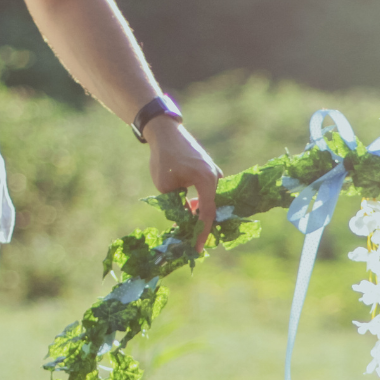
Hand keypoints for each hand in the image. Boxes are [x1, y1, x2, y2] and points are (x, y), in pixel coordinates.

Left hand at [144, 115, 222, 252]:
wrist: (164, 131)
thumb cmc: (163, 159)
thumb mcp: (166, 188)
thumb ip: (178, 207)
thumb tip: (185, 222)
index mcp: (207, 181)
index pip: (207, 213)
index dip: (202, 233)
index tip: (198, 247)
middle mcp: (216, 177)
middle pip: (211, 207)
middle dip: (201, 224)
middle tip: (190, 238)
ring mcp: (214, 172)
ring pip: (209, 199)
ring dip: (199, 212)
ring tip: (186, 223)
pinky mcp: (209, 169)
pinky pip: (208, 191)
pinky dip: (200, 201)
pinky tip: (189, 208)